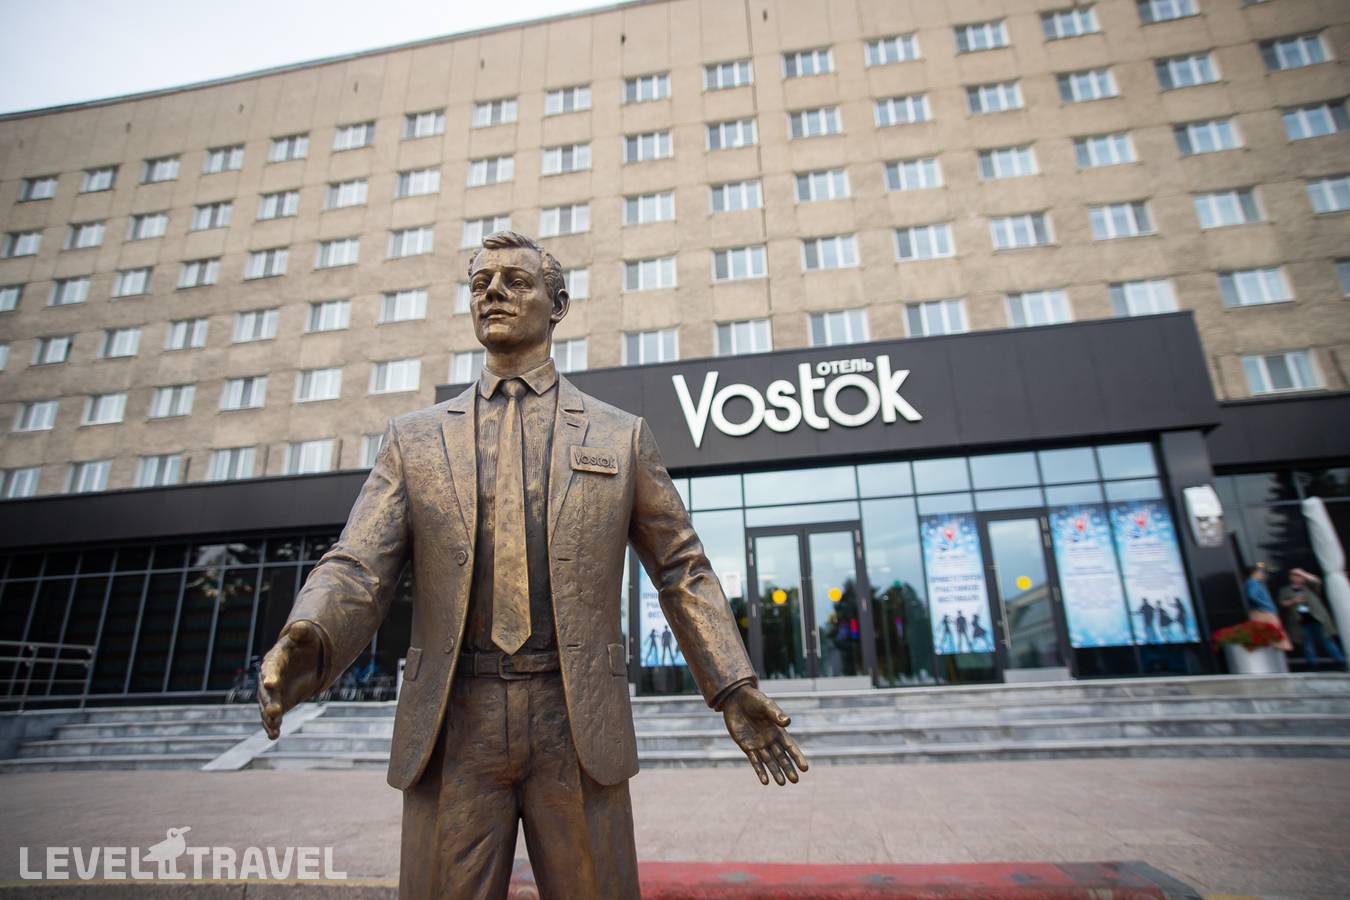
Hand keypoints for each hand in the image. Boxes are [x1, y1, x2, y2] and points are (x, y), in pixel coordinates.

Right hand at [257, 620, 322, 739]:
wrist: (304, 659)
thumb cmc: (304, 645)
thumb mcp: (305, 636)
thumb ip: (302, 632)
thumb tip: (300, 627)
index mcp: (274, 660)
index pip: (271, 668)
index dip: (271, 675)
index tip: (271, 683)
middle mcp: (269, 678)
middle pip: (267, 692)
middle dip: (270, 702)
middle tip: (274, 712)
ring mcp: (272, 693)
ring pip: (267, 707)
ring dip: (269, 718)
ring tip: (273, 728)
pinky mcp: (279, 704)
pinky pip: (273, 717)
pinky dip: (272, 726)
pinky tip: (274, 736)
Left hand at [722, 685, 807, 785]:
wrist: (735, 699)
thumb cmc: (754, 700)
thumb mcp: (766, 705)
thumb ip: (776, 714)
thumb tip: (788, 722)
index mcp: (778, 730)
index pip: (790, 746)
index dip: (797, 757)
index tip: (805, 768)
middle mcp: (770, 740)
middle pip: (781, 757)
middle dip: (788, 768)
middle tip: (795, 781)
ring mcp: (758, 744)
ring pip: (769, 762)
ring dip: (775, 772)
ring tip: (782, 783)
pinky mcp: (746, 746)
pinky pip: (754, 761)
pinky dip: (760, 771)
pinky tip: (765, 781)